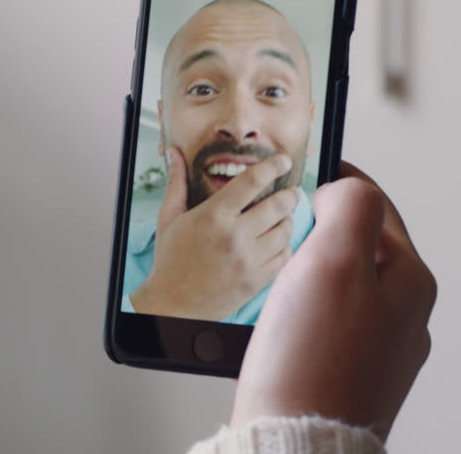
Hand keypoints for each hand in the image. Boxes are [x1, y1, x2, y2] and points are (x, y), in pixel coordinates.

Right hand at [130, 148, 297, 320]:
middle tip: (291, 191)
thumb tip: (175, 154)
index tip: (283, 162)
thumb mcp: (169, 218)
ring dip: (287, 220)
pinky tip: (277, 241)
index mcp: (214, 216)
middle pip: (278, 205)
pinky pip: (285, 256)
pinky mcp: (257, 280)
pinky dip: (285, 246)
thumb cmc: (171, 260)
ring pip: (286, 230)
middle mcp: (235, 236)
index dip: (272, 166)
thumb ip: (176, 183)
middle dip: (290, 194)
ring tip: (283, 217)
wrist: (173, 305)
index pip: (252, 181)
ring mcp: (249, 260)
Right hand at [231, 163, 435, 440]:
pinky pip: (324, 324)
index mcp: (410, 281)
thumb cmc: (313, 362)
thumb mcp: (336, 260)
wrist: (294, 444)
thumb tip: (346, 189)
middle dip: (318, 232)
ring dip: (305, 274)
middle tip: (282, 233)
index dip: (334, 183)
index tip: (302, 177)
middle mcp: (403, 317)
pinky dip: (298, 312)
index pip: (374, 205)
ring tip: (276, 282)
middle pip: (357, 245)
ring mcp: (378, 350)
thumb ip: (351, 206)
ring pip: (339, 285)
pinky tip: (276, 324)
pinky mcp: (348, 375)